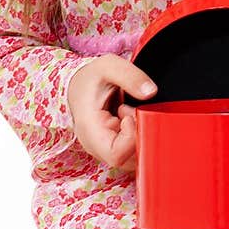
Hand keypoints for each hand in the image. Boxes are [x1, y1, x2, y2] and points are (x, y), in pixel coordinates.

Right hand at [67, 55, 156, 173]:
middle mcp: (96, 146)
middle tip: (135, 112)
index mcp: (90, 130)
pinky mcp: (113, 148)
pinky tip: (133, 120)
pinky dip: (140, 137)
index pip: (116, 154)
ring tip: (132, 114)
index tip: (131, 114)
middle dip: (140, 136)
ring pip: (132, 160)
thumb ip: (130, 76)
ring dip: (141, 137)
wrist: (77, 85)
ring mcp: (104, 150)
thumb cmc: (91, 77)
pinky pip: (132, 154)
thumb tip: (151, 92)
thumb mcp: (109, 66)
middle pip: (127, 161)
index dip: (132, 138)